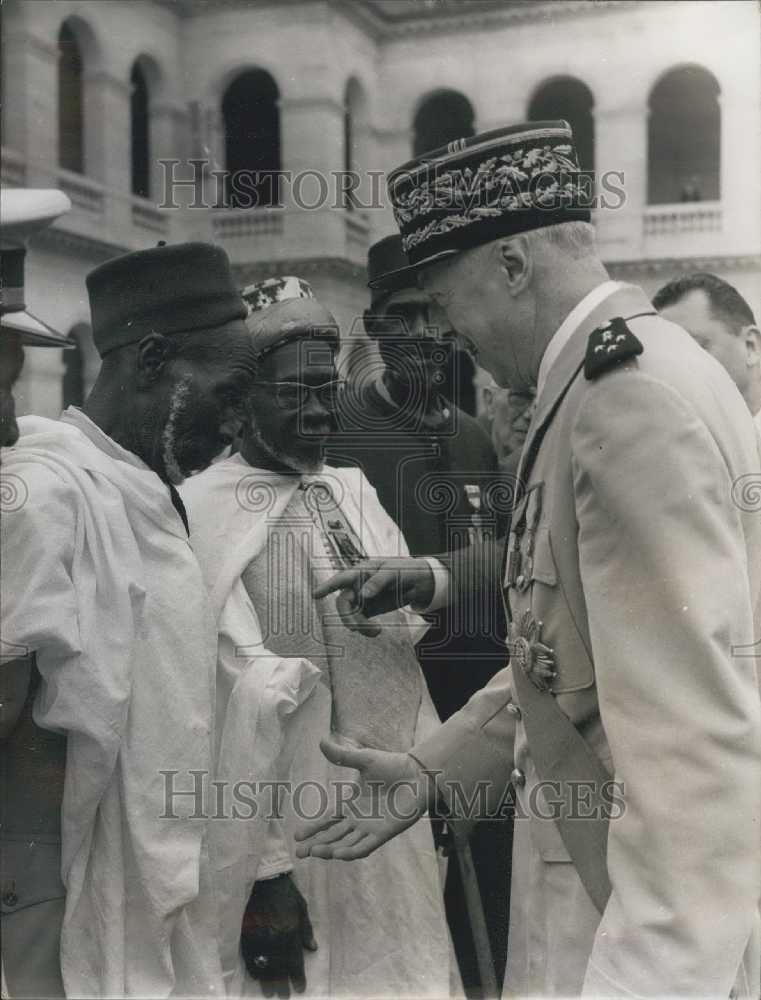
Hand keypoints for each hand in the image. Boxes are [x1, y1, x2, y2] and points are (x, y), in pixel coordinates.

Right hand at [240, 874, 316, 996]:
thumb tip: (312, 949)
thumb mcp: (301, 907)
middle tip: (284, 996)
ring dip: (267, 982)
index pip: (295, 961)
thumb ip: (306, 929)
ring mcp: (259, 938)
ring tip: (270, 992)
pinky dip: (254, 970)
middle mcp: (275, 938)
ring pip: (264, 967)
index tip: (300, 988)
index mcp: (291, 930)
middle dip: (283, 985)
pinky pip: (250, 959)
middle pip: (279, 969)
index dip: (298, 977)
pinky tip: (257, 977)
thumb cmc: (285, 892)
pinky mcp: (246, 935)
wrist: (262, 879)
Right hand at [293, 737, 434, 860]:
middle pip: (333, 836)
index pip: (328, 820)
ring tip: (315, 852)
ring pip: (345, 844)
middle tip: (299, 853)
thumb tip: (320, 741)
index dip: (313, 828)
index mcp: (352, 804)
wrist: (417, 774)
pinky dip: (351, 851)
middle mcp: (358, 819)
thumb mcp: (363, 760)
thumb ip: (342, 756)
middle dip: (316, 845)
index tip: (296, 835)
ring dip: (330, 849)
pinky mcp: (383, 833)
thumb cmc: (392, 765)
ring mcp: (370, 828)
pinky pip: (364, 847)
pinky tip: (338, 853)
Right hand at [313, 557, 435, 626]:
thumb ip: (378, 581)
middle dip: (348, 617)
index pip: (341, 579)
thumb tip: (363, 594)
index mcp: (361, 572)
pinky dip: (365, 629)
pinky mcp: (368, 610)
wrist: (417, 582)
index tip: (315, 595)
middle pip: (343, 603)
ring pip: (350, 615)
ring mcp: (361, 599)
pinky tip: (376, 632)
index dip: (327, 586)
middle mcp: (357, 585)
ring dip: (359, 626)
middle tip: (358, 628)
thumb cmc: (404, 570)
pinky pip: (360, 621)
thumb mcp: (394, 572)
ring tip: (376, 632)